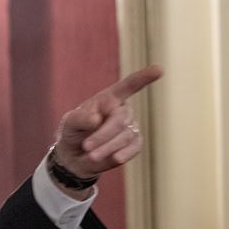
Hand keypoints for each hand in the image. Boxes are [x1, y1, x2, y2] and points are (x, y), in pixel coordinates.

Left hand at [53, 65, 161, 185]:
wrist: (75, 155)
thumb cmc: (74, 132)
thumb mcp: (70, 123)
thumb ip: (80, 118)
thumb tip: (96, 119)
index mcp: (109, 99)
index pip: (128, 86)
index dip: (143, 78)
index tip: (158, 70)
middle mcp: (122, 111)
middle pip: (120, 119)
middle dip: (103, 134)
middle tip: (86, 146)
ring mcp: (130, 127)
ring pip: (126, 136)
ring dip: (107, 147)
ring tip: (91, 155)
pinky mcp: (134, 144)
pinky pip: (134, 147)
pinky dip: (124, 154)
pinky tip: (114, 158)